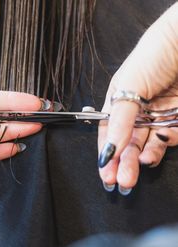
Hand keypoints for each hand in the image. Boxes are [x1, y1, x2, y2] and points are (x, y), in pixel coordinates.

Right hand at [98, 3, 177, 193]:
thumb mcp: (129, 86)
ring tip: (130, 177)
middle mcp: (135, 112)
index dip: (105, 152)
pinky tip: (149, 158)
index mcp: (117, 101)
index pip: (107, 132)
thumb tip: (109, 148)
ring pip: (143, 145)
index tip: (104, 171)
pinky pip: (165, 139)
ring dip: (136, 162)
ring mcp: (156, 116)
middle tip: (118, 181)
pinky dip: (157, 150)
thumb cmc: (153, 56)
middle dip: (120, 163)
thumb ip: (119, 119)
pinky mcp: (176, 119)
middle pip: (125, 142)